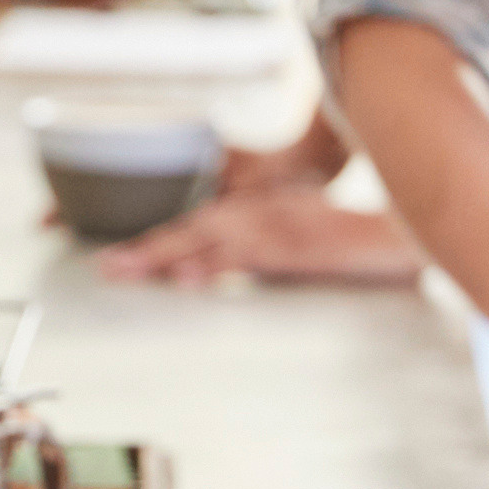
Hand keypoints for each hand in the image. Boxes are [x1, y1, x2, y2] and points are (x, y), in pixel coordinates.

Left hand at [100, 176, 427, 288]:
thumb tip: (200, 269)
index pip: (187, 226)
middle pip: (184, 233)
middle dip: (141, 252)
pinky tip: (184, 277)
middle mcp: (248, 217)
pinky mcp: (285, 250)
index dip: (148, 243)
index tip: (112, 258)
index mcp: (245, 211)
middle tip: (103, 268)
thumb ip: (244, 247)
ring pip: (202, 243)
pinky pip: (241, 258)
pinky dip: (211, 266)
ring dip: (161, 256)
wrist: (385, 233)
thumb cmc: (336, 232)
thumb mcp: (283, 228)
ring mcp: (265, 231)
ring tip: (123, 270)